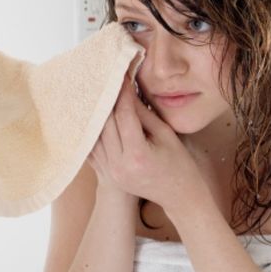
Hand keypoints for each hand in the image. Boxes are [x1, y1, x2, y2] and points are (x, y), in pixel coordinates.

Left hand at [89, 77, 206, 209]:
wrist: (177, 194)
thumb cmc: (178, 163)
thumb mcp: (165, 135)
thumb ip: (144, 113)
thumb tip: (127, 91)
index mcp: (138, 155)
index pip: (124, 116)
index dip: (123, 94)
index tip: (122, 77)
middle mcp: (119, 165)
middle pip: (106, 125)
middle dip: (108, 101)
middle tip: (109, 81)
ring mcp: (110, 172)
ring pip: (95, 136)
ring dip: (97, 115)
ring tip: (100, 95)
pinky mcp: (106, 174)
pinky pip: (92, 149)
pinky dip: (92, 132)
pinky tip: (94, 116)